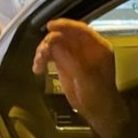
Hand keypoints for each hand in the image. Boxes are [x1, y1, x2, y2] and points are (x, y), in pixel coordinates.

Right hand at [32, 19, 128, 137]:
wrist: (97, 111)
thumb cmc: (99, 95)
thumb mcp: (87, 77)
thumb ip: (71, 60)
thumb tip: (54, 45)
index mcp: (97, 47)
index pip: (81, 30)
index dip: (65, 26)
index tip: (51, 26)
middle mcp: (84, 48)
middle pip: (64, 35)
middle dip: (50, 42)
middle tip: (42, 52)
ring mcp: (73, 54)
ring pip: (53, 44)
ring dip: (43, 51)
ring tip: (38, 63)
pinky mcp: (63, 62)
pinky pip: (49, 54)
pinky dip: (41, 60)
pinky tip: (37, 68)